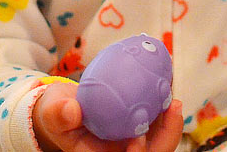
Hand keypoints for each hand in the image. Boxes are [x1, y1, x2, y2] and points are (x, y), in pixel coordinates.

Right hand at [32, 82, 183, 151]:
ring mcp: (133, 137)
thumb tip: (70, 109)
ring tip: (173, 99)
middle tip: (172, 108)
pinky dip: (164, 103)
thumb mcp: (53, 112)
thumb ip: (58, 113)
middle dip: (167, 136)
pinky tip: (166, 82)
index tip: (137, 136)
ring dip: (171, 121)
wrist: (64, 104)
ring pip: (160, 137)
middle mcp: (122, 150)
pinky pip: (158, 116)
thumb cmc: (59, 112)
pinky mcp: (140, 121)